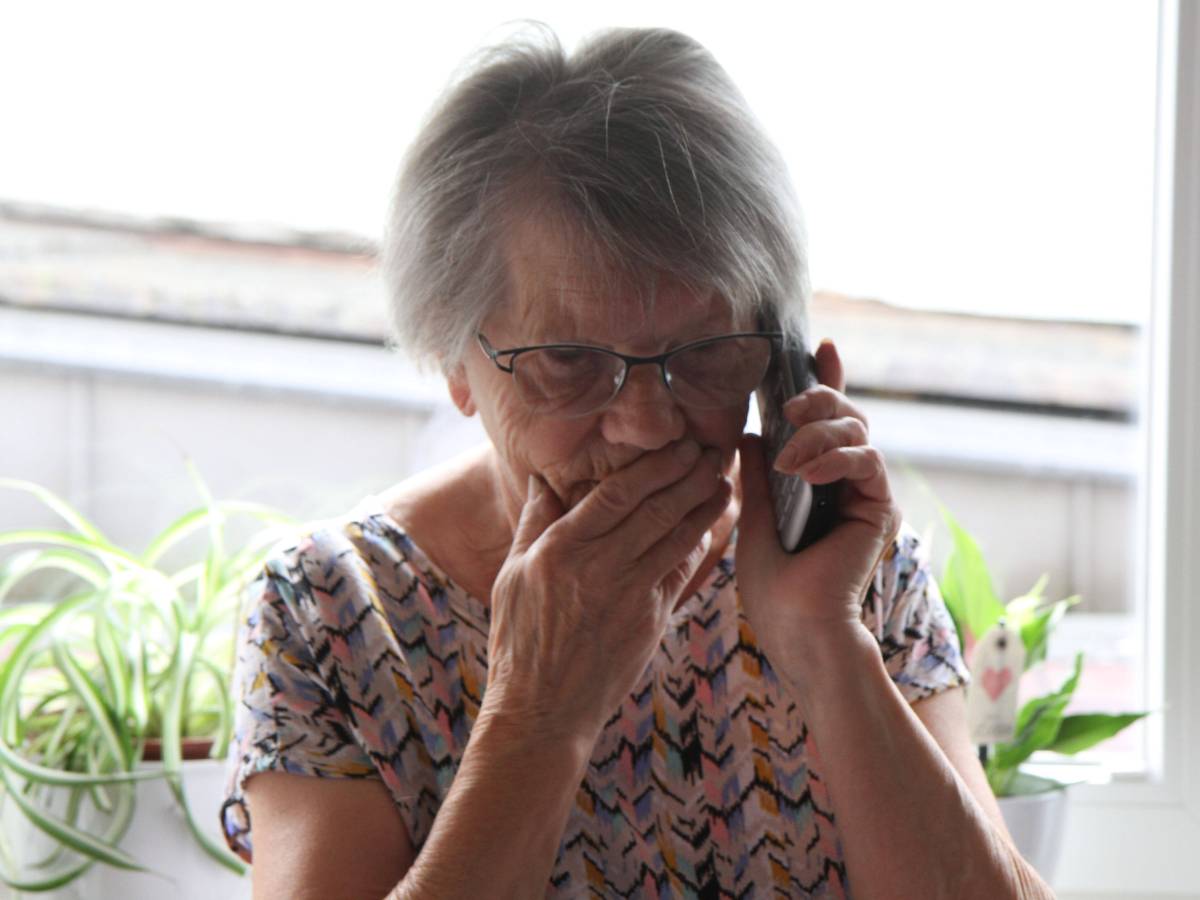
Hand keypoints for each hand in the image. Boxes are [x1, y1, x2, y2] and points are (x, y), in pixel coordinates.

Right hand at [484, 441, 732, 741]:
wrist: (543, 710)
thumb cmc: (519, 641)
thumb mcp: (512, 575)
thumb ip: (533, 522)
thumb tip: (541, 478)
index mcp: (561, 549)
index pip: (617, 492)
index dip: (654, 464)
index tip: (677, 443)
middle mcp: (599, 567)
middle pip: (655, 508)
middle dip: (689, 474)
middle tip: (712, 448)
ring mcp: (629, 594)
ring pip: (676, 537)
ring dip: (704, 504)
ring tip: (722, 478)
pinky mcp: (651, 620)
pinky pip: (681, 572)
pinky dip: (698, 545)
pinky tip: (710, 526)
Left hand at [735, 338, 900, 688]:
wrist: (798, 631)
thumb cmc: (772, 590)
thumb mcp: (754, 519)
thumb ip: (757, 476)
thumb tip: (748, 433)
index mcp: (814, 484)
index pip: (822, 424)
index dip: (825, 382)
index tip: (819, 348)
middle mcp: (844, 484)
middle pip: (845, 415)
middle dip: (820, 397)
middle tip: (791, 404)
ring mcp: (864, 494)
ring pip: (858, 430)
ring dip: (820, 434)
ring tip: (789, 460)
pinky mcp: (880, 507)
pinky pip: (868, 460)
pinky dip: (837, 457)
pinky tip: (807, 472)